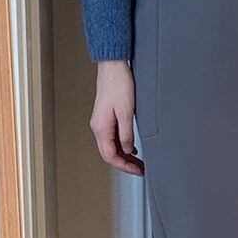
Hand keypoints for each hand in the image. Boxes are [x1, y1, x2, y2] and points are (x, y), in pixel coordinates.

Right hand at [90, 60, 142, 175]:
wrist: (113, 67)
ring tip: (138, 161)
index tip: (138, 171)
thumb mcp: (126, 112)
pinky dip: (122, 146)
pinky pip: (112, 138)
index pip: (111, 156)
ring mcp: (100, 123)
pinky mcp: (105, 118)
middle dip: (125, 164)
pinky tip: (132, 147)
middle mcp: (98, 127)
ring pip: (111, 147)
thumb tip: (127, 150)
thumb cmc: (119, 85)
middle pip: (109, 154)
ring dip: (124, 155)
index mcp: (101, 128)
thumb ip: (126, 134)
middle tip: (140, 169)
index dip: (124, 166)